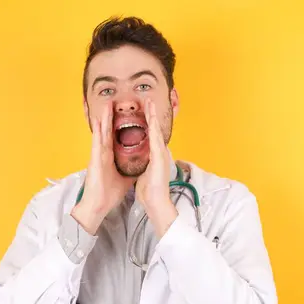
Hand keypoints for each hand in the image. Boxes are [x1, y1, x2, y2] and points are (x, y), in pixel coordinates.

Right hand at [71, 102, 133, 233]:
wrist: (98, 205)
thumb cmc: (109, 193)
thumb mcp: (126, 178)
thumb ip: (132, 169)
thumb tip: (142, 164)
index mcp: (110, 158)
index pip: (116, 138)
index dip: (119, 126)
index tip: (124, 115)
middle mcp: (103, 154)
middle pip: (108, 132)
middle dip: (111, 118)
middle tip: (113, 103)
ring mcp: (98, 156)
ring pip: (102, 134)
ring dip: (103, 119)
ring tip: (106, 106)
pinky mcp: (94, 160)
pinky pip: (96, 143)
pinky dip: (97, 131)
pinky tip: (97, 121)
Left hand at [135, 98, 177, 236]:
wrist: (156, 202)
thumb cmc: (150, 191)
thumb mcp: (145, 173)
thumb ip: (145, 164)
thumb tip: (142, 161)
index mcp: (155, 156)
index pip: (151, 135)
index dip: (149, 122)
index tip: (146, 111)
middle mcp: (160, 152)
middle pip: (155, 129)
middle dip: (152, 114)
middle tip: (149, 100)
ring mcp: (161, 154)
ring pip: (156, 131)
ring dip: (153, 116)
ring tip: (150, 103)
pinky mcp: (159, 158)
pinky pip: (155, 139)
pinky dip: (153, 127)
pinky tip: (151, 118)